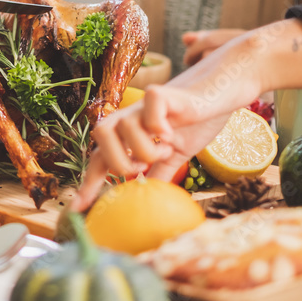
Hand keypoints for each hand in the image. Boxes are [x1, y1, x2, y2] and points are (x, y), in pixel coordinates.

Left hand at [74, 20, 301, 210]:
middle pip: (98, 136)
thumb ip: (159, 175)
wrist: (224, 91)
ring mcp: (145, 105)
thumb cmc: (198, 120)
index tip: (76, 209)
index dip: (89, 183)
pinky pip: (148, 109)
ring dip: (143, 149)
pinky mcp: (165, 94)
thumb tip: (147, 200)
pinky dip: (157, 126)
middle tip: (141, 170)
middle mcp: (132, 117)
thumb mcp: (176, 154)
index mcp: (130, 134)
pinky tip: (171, 132)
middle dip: (118, 162)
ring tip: (165, 149)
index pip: (102, 158)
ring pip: (121, 127)